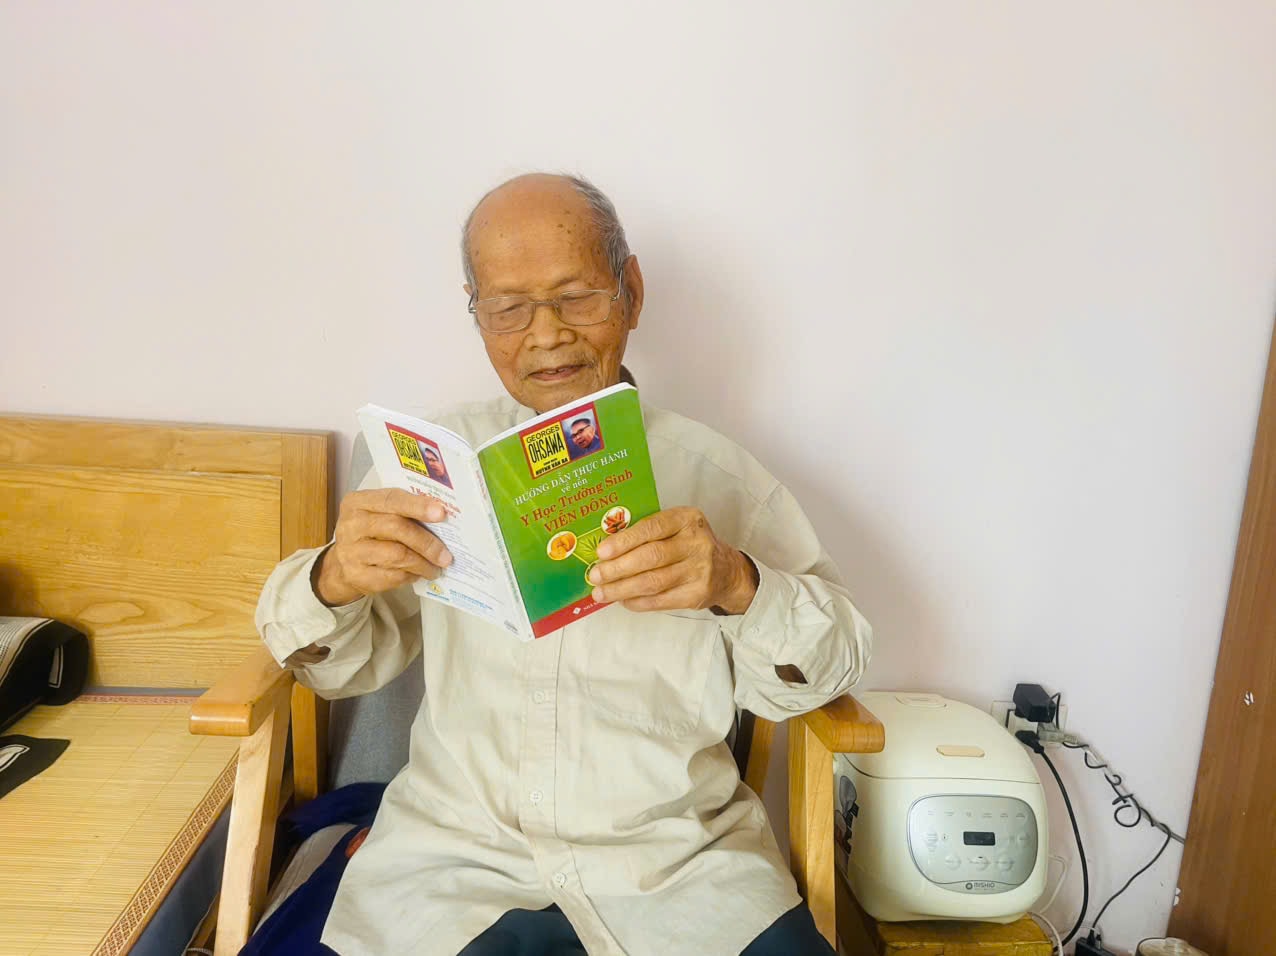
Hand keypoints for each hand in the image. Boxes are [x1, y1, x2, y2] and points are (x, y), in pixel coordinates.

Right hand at [314, 488, 452, 605]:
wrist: (342, 563)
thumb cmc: (370, 532)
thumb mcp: (379, 514)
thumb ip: (403, 510)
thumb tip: (442, 515)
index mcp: (358, 502)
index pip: (391, 499)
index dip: (418, 506)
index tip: (441, 513)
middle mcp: (351, 524)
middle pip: (396, 528)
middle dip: (426, 542)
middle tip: (446, 555)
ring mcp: (351, 551)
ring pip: (397, 555)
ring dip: (423, 563)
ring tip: (436, 567)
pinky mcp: (356, 575)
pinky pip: (392, 576)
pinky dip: (411, 575)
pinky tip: (418, 574)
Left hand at [587, 507, 757, 613]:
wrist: (727, 571)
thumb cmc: (690, 545)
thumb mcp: (677, 527)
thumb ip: (648, 533)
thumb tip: (607, 551)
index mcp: (687, 519)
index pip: (652, 528)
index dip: (624, 541)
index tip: (601, 552)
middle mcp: (696, 543)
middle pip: (651, 557)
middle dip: (618, 568)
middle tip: (595, 575)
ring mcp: (699, 570)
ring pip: (653, 582)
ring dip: (622, 589)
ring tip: (601, 592)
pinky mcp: (697, 594)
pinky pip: (660, 601)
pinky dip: (637, 602)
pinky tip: (622, 600)